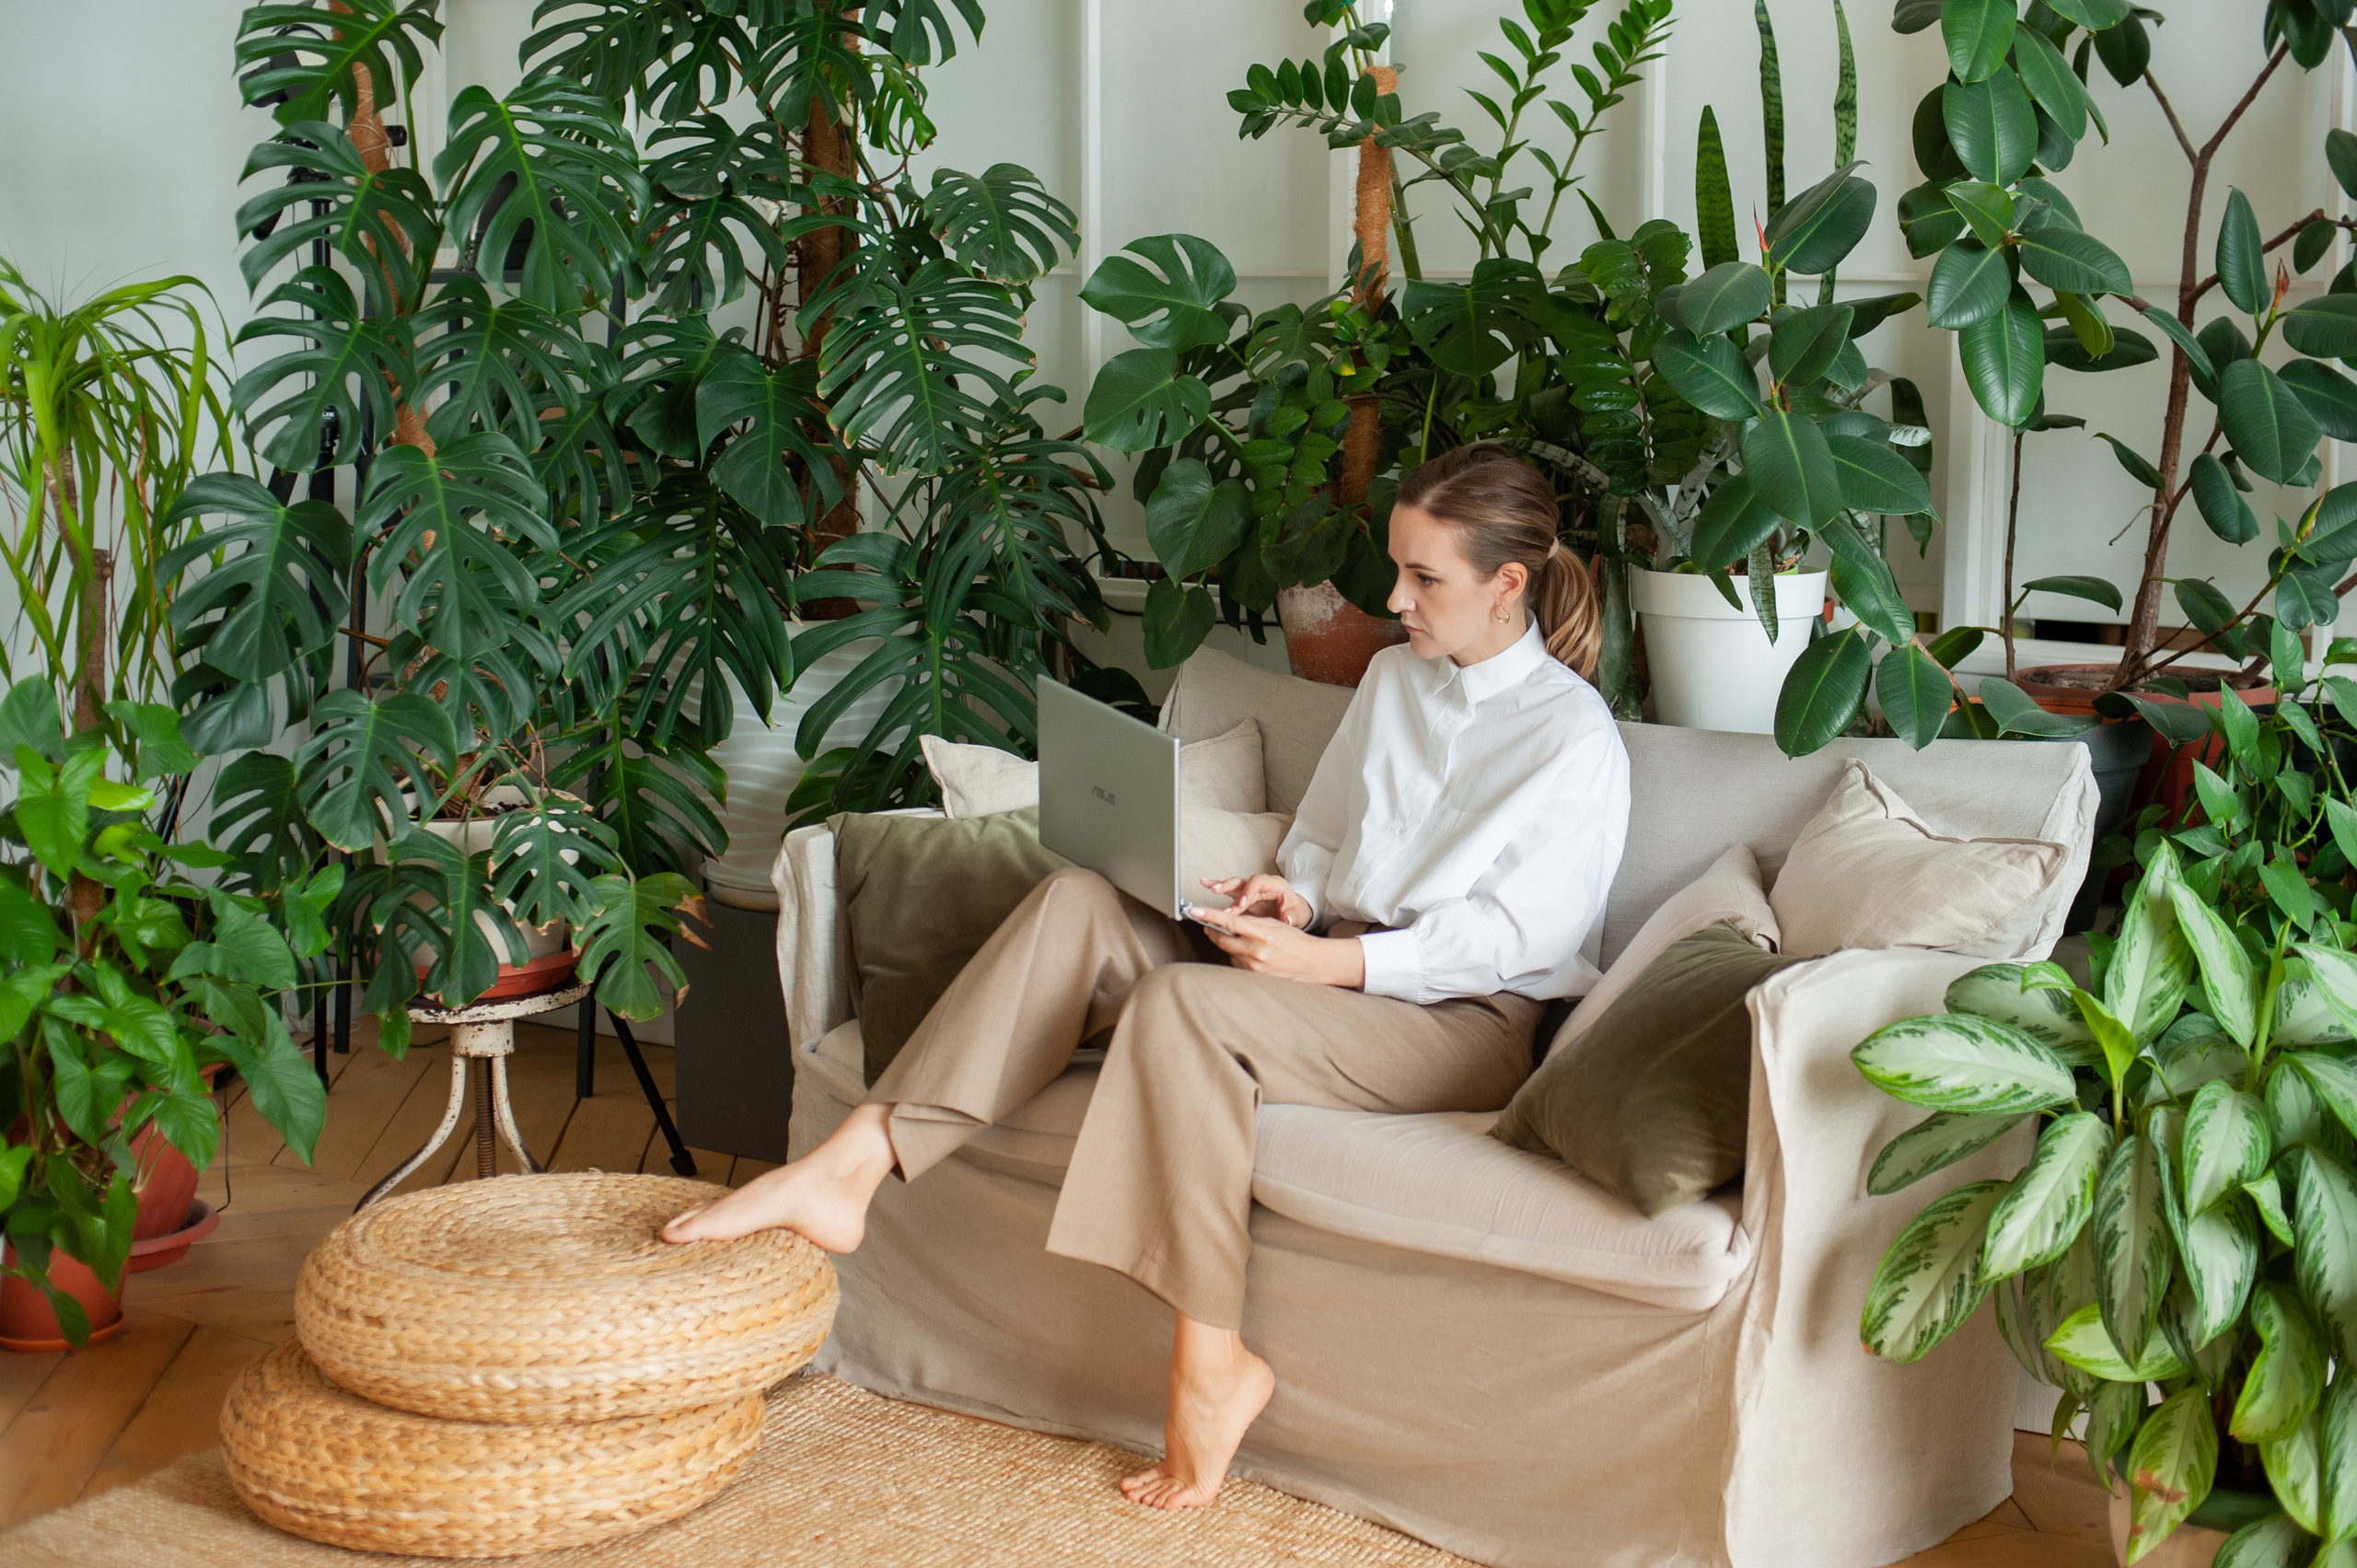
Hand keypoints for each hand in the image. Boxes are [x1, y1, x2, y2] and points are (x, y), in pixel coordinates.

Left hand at [1189, 904, 1364, 987]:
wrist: (1311, 963)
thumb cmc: (1293, 941)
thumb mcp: (1273, 924)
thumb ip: (1250, 922)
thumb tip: (1226, 920)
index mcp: (1262, 933)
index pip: (1229, 922)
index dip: (1209, 915)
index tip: (1194, 910)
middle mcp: (1256, 951)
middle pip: (1222, 940)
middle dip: (1212, 930)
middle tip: (1207, 924)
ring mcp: (1254, 967)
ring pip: (1228, 952)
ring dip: (1228, 945)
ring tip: (1243, 941)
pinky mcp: (1254, 977)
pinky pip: (1236, 964)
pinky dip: (1237, 957)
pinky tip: (1249, 954)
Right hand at [1198, 873, 1310, 928]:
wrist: (1294, 910)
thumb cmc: (1295, 910)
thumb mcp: (1298, 914)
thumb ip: (1292, 916)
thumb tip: (1287, 918)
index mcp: (1275, 885)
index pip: (1259, 883)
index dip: (1249, 892)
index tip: (1241, 903)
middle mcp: (1261, 884)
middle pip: (1244, 881)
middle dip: (1230, 887)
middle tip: (1219, 893)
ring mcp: (1251, 889)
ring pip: (1235, 885)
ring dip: (1221, 886)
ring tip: (1209, 887)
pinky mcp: (1244, 896)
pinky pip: (1230, 890)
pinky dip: (1217, 886)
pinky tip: (1205, 883)